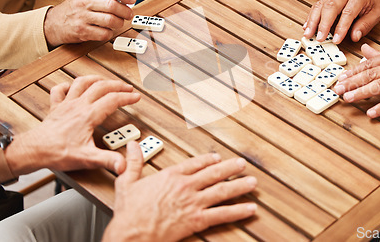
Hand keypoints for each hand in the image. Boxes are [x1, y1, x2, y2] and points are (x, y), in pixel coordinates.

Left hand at [7, 76, 140, 175]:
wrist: (34, 151)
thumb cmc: (57, 153)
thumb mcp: (87, 159)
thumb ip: (107, 160)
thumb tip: (124, 164)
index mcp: (88, 115)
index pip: (113, 100)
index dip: (127, 97)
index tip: (136, 97)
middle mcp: (78, 106)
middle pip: (101, 87)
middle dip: (117, 85)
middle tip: (127, 88)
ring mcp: (66, 104)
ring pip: (82, 83)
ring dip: (96, 79)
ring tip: (105, 80)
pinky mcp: (55, 107)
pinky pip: (59, 90)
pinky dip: (67, 85)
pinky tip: (72, 87)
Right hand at [44, 0, 135, 46]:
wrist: (54, 23)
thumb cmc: (76, 7)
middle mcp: (82, 2)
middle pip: (112, 6)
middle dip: (125, 11)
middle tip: (129, 14)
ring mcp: (81, 17)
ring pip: (110, 20)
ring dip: (120, 22)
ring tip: (119, 22)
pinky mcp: (82, 32)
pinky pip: (104, 33)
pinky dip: (110, 32)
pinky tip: (107, 30)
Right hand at [104, 146, 256, 241]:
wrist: (130, 233)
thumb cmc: (129, 212)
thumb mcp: (127, 182)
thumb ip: (133, 162)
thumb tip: (132, 146)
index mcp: (170, 176)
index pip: (195, 163)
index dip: (208, 160)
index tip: (217, 157)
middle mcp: (185, 186)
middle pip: (214, 173)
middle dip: (231, 168)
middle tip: (243, 164)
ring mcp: (193, 203)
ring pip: (222, 191)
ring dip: (239, 186)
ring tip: (252, 182)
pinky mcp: (196, 220)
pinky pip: (221, 214)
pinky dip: (237, 211)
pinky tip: (249, 209)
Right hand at [303, 0, 379, 43]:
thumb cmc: (373, 1)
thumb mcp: (377, 13)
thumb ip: (365, 25)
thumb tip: (355, 37)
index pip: (348, 12)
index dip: (341, 27)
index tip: (336, 40)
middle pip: (330, 7)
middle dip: (323, 24)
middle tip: (319, 38)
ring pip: (320, 5)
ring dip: (312, 21)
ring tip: (308, 34)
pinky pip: (316, 6)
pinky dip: (310, 17)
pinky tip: (307, 26)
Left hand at [333, 44, 379, 117]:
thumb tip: (363, 49)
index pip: (368, 64)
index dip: (352, 72)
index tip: (340, 78)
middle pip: (369, 75)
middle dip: (351, 82)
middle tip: (337, 89)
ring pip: (378, 86)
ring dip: (361, 93)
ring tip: (348, 98)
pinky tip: (371, 113)